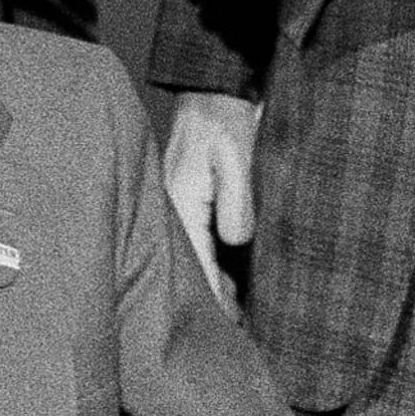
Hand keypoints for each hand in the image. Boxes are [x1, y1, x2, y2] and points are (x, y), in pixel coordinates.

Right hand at [160, 92, 259, 309]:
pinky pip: (198, 240)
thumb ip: (237, 203)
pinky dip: (213, 260)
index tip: (232, 328)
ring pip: (195, 256)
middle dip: (213, 297)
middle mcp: (174, 211)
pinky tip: (232, 274)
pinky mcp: (187, 199)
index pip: (197, 267)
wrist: (212, 87)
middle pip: (192, 268)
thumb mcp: (236, 158)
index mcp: (182, 206)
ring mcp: (178, 206)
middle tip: (240, 327)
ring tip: (238, 311)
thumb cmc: (225, 120)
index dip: (215, 300)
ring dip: (214, 280)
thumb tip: (236, 243)